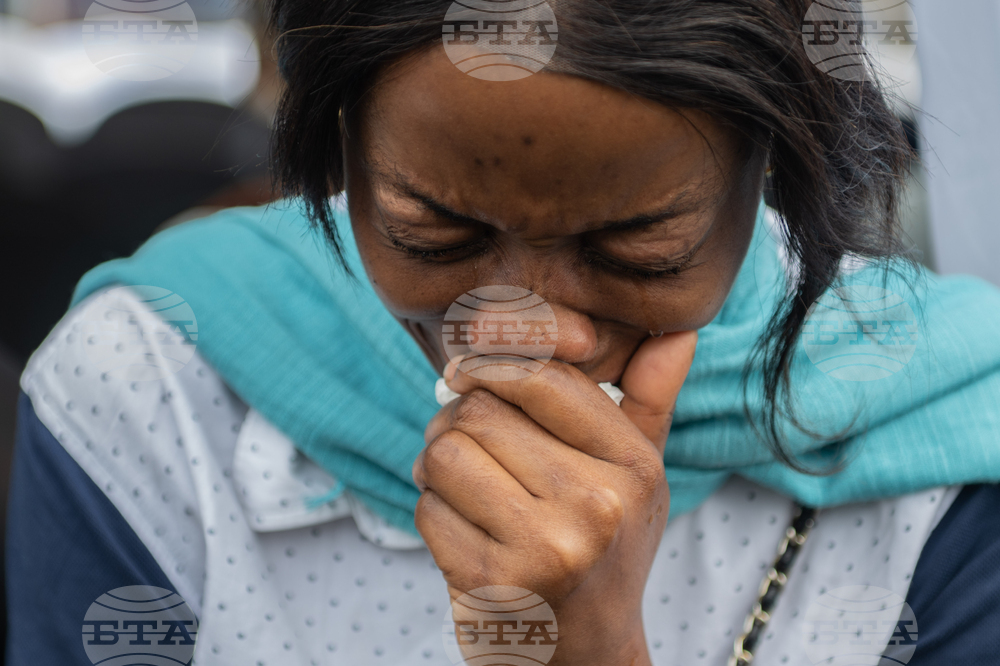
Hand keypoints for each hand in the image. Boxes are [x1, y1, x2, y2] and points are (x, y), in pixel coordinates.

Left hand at [413, 330, 697, 665]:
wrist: (584, 652)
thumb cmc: (607, 547)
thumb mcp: (640, 476)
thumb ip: (651, 399)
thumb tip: (679, 332)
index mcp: (632, 466)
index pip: (545, 377)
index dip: (493, 361)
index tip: (467, 368)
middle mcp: (595, 505)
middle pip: (482, 410)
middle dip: (459, 417)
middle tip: (467, 440)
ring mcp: (543, 547)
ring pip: (447, 453)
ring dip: (438, 462)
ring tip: (461, 481)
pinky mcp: (490, 582)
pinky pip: (429, 506)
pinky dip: (434, 510)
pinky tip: (462, 527)